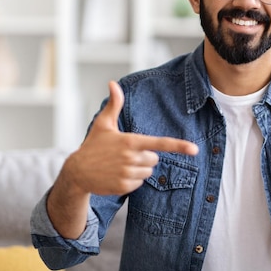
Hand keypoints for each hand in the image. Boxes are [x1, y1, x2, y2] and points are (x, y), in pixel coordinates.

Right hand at [64, 80, 198, 195]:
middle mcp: (130, 158)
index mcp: (130, 141)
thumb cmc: (92, 145)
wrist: (76, 172)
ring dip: (139, 169)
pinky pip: (139, 184)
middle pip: (154, 159)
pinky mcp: (123, 186)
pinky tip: (117, 174)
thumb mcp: (103, 124)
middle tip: (127, 154)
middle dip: (145, 157)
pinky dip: (132, 180)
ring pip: (148, 172)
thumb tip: (113, 83)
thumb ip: (114, 104)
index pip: (159, 144)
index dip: (178, 146)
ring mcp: (127, 173)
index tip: (194, 149)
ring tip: (120, 164)